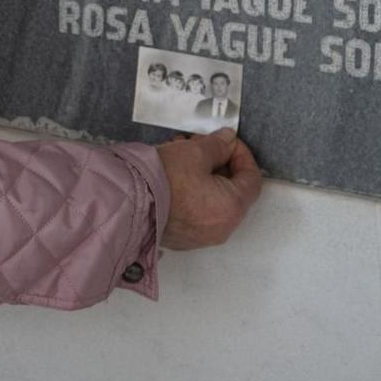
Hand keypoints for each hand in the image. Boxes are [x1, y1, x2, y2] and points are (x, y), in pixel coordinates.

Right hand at [156, 128, 261, 249]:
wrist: (128, 206)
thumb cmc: (165, 179)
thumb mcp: (194, 152)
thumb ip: (217, 145)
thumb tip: (229, 140)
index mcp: (232, 207)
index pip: (252, 178)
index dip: (242, 154)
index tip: (226, 140)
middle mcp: (222, 228)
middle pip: (232, 190)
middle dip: (218, 163)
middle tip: (200, 144)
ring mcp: (202, 237)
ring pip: (213, 201)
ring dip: (203, 176)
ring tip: (180, 155)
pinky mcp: (183, 239)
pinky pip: (197, 213)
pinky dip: (192, 193)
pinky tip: (173, 176)